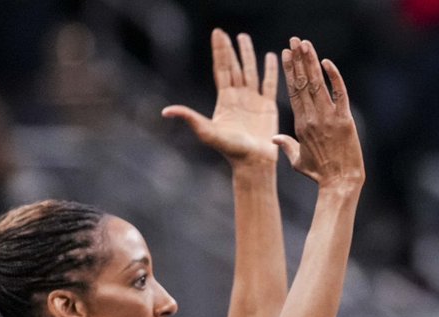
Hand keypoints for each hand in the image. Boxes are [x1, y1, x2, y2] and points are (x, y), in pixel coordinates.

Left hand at [162, 29, 278, 163]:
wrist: (253, 162)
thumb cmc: (230, 149)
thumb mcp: (207, 132)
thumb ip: (189, 118)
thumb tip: (165, 111)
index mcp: (225, 100)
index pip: (222, 70)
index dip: (220, 52)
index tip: (217, 34)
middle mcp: (238, 97)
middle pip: (234, 67)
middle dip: (230, 50)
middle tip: (225, 33)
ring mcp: (253, 100)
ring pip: (250, 71)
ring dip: (248, 55)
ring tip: (244, 38)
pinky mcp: (268, 106)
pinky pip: (270, 83)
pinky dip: (271, 70)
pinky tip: (272, 57)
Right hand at [273, 38, 363, 188]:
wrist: (340, 182)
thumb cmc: (319, 174)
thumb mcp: (298, 160)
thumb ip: (286, 146)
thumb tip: (274, 138)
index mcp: (300, 124)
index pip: (293, 92)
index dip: (290, 71)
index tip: (286, 54)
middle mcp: (312, 117)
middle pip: (303, 83)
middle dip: (298, 60)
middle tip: (294, 40)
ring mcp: (329, 118)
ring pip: (318, 84)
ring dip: (311, 62)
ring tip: (305, 44)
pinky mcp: (345, 120)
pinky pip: (339, 94)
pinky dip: (334, 77)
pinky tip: (327, 62)